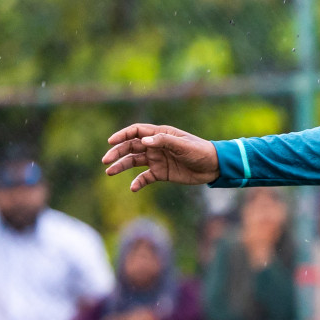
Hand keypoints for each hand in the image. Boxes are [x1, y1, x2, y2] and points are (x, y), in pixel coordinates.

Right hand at [101, 124, 218, 191]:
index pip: (136, 132)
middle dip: (117, 152)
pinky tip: (133, 187)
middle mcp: (155, 146)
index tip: (111, 142)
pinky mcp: (161, 173)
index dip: (122, 135)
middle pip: (130, 147)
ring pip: (134, 162)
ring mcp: (157, 159)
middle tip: (106, 160)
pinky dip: (138, 182)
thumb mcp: (183, 145)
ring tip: (109, 171)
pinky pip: (145, 177)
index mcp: (160, 134)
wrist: (213, 167)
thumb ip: (164, 141)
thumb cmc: (200, 151)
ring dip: (121, 166)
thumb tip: (144, 141)